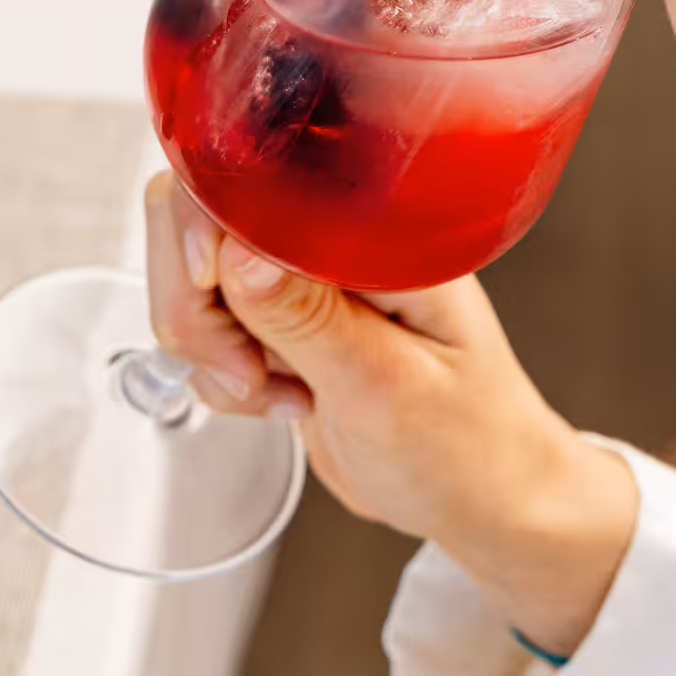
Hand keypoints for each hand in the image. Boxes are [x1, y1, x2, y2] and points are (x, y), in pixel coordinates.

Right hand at [145, 173, 637, 655]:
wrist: (480, 498)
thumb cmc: (467, 445)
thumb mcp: (388, 388)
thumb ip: (310, 320)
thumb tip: (234, 254)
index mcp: (377, 230)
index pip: (257, 177)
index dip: (208, 225)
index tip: (209, 289)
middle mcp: (334, 241)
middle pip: (201, 219)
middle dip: (196, 301)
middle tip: (243, 370)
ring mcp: (305, 282)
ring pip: (195, 278)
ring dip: (208, 346)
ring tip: (273, 393)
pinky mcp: (286, 323)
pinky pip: (211, 328)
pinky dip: (222, 374)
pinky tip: (282, 400)